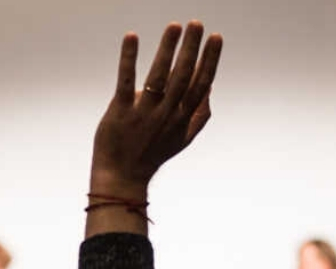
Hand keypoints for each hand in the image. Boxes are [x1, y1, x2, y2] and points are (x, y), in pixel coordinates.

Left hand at [90, 22, 223, 193]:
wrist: (122, 177)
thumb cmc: (151, 154)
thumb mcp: (181, 139)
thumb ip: (199, 116)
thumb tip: (210, 88)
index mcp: (182, 118)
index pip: (200, 84)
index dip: (209, 60)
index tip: (216, 37)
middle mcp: (166, 114)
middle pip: (183, 76)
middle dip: (192, 48)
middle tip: (197, 23)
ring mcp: (143, 113)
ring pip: (159, 77)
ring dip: (168, 49)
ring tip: (175, 26)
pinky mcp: (120, 112)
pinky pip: (125, 81)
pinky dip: (128, 58)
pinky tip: (132, 36)